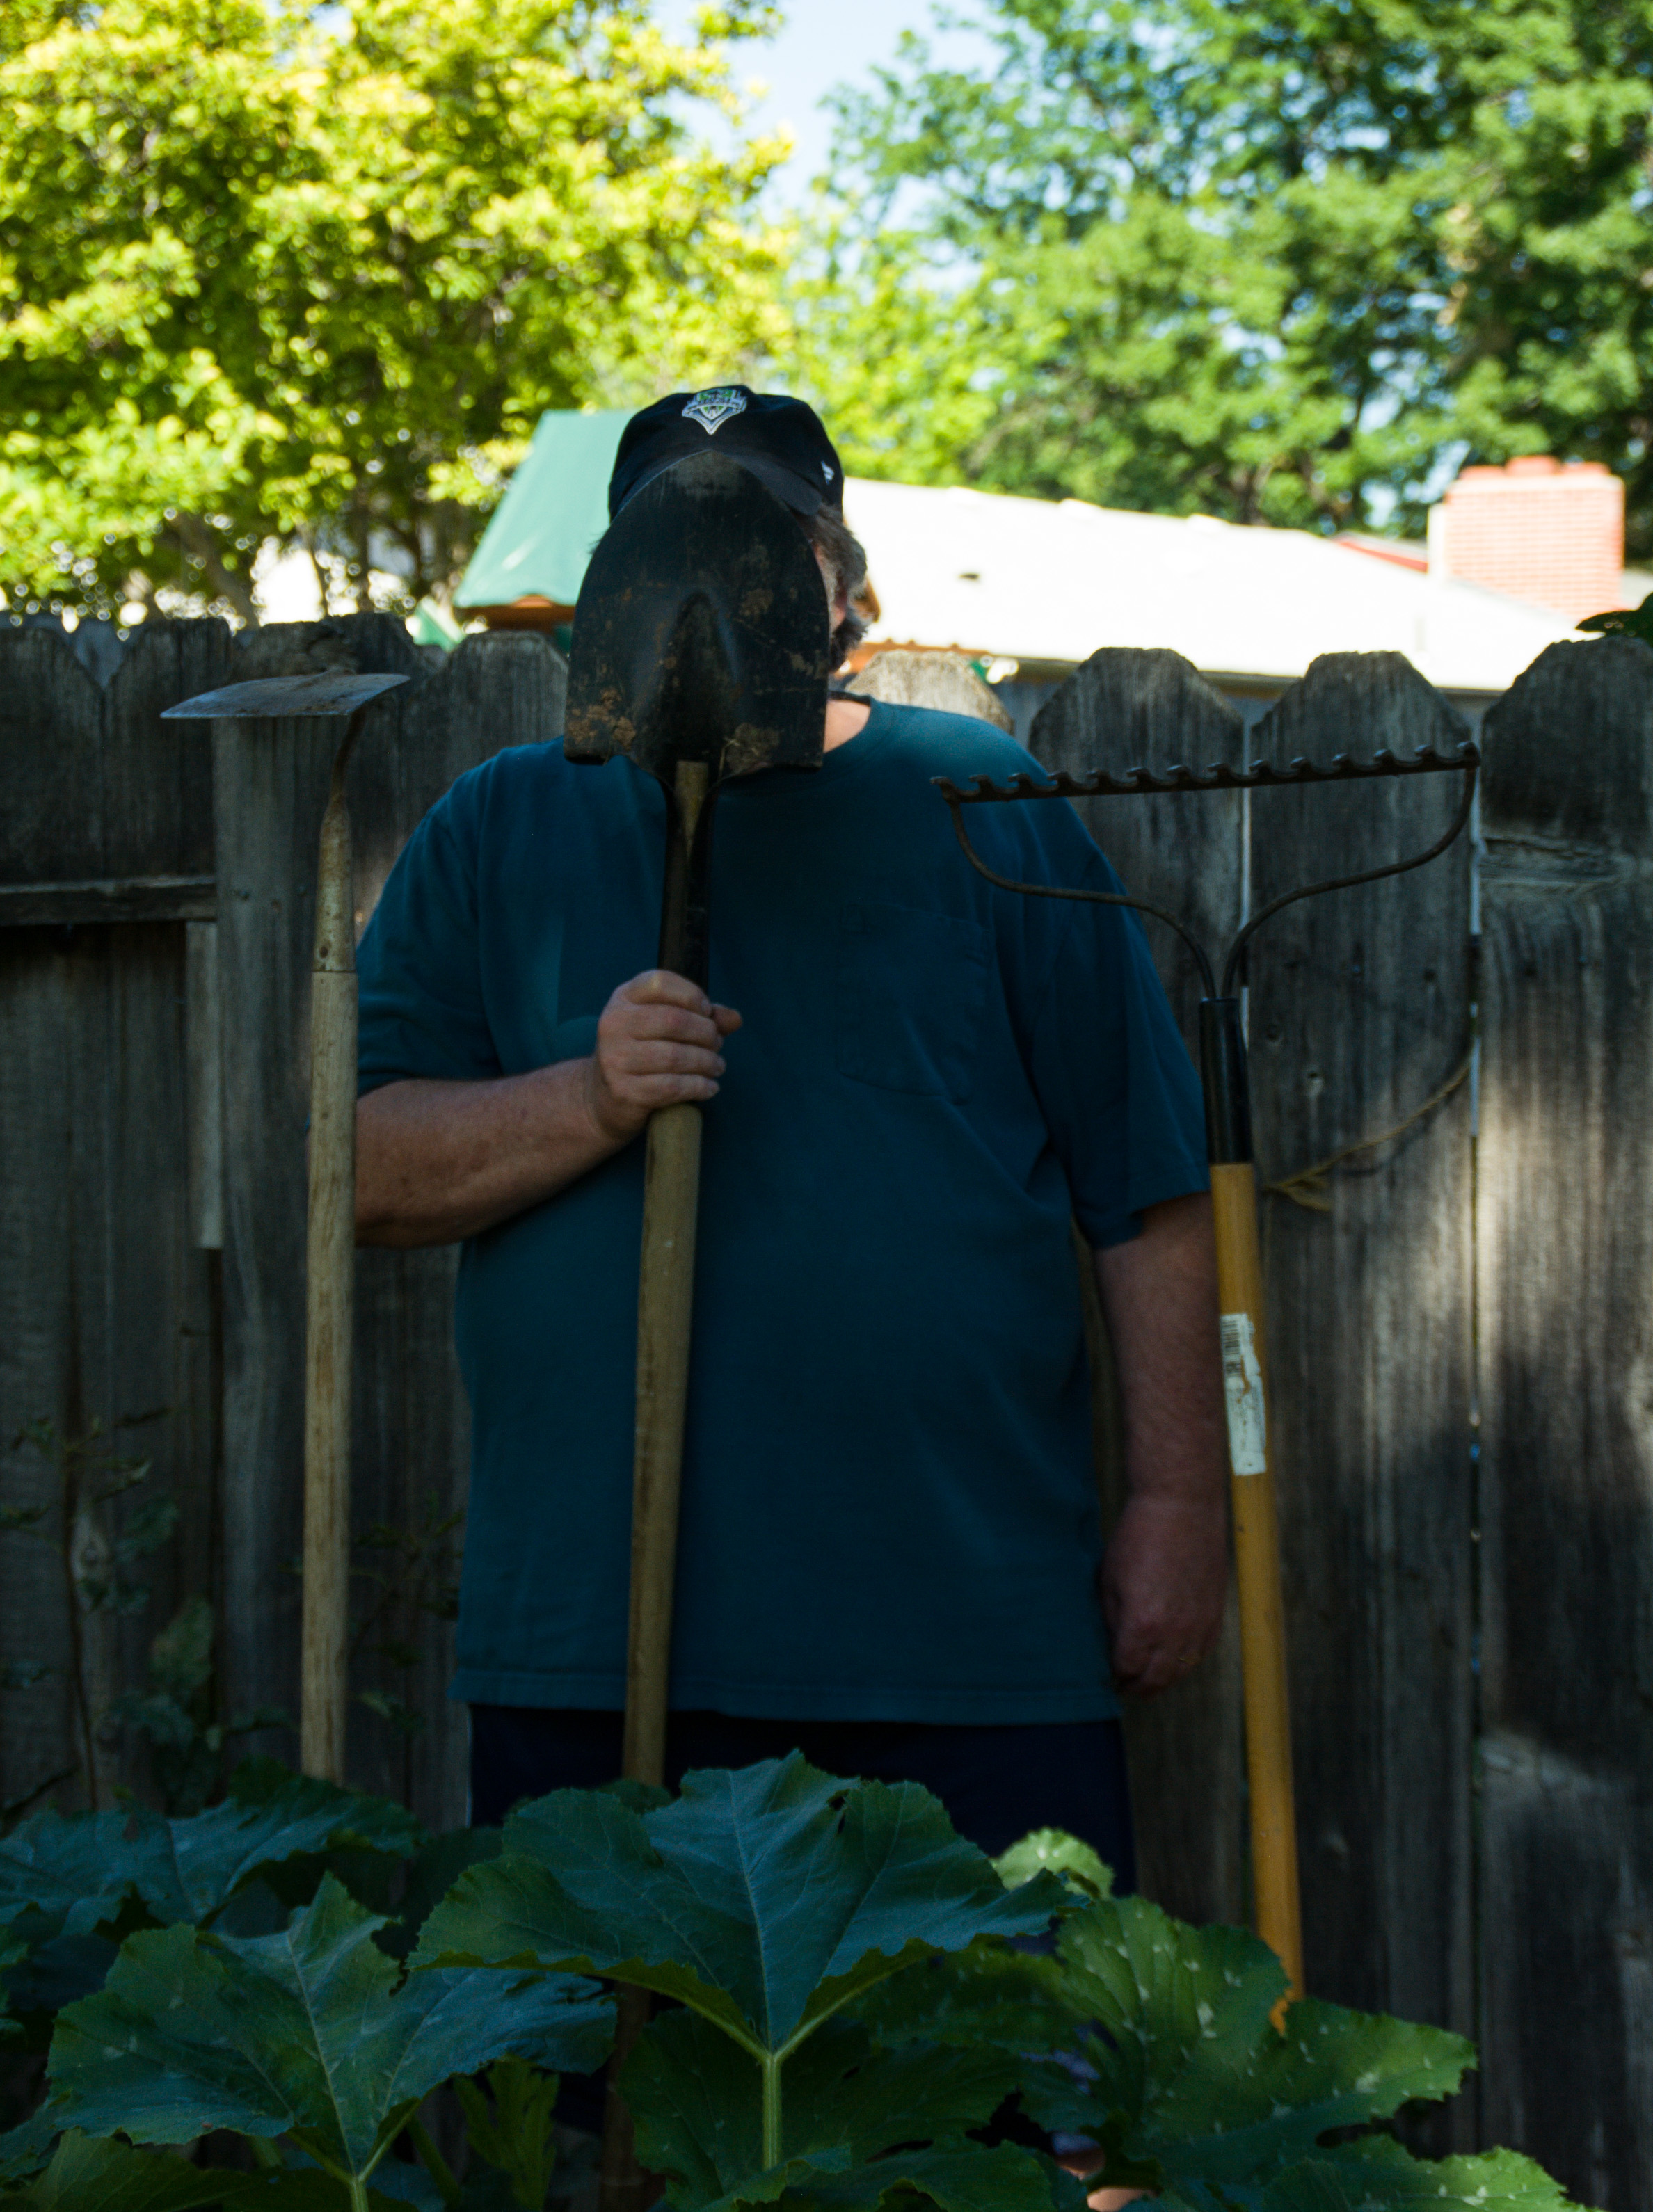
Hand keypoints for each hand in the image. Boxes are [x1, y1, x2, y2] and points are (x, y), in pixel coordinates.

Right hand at [583, 970, 742, 1143]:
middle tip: (717, 1044)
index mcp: (623, 998)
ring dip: (707, 1062)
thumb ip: (700, 1016)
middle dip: (706, 1033)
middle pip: (674, 1020)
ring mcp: (615, 1058)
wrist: (604, 1096)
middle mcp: (614, 1024)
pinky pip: (672, 1087)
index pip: (661, 982)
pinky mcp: (624, 1090)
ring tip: (717, 1066)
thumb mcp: (663, 1025)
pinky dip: (699, 1087)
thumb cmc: (643, 1051)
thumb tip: (734, 1019)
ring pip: (676, 1056)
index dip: (692, 995)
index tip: (707, 1012)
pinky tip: (709, 1087)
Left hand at [1101, 1489, 1226, 1697]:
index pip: (1127, 1668)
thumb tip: (1113, 1643)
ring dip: (1162, 1679)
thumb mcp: (1110, 1578)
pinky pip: (1201, 1653)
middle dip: (1138, 1687)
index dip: (1115, 1675)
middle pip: (1156, 1680)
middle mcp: (1175, 1632)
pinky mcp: (1215, 1615)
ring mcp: (1199, 1625)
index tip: (1108, 1675)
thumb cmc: (1138, 1537)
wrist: (1182, 1507)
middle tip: (1125, 1687)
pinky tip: (1173, 1658)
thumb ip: (1111, 1618)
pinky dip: (1185, 1662)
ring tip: (1148, 1678)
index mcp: (1143, 1624)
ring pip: (1182, 1671)